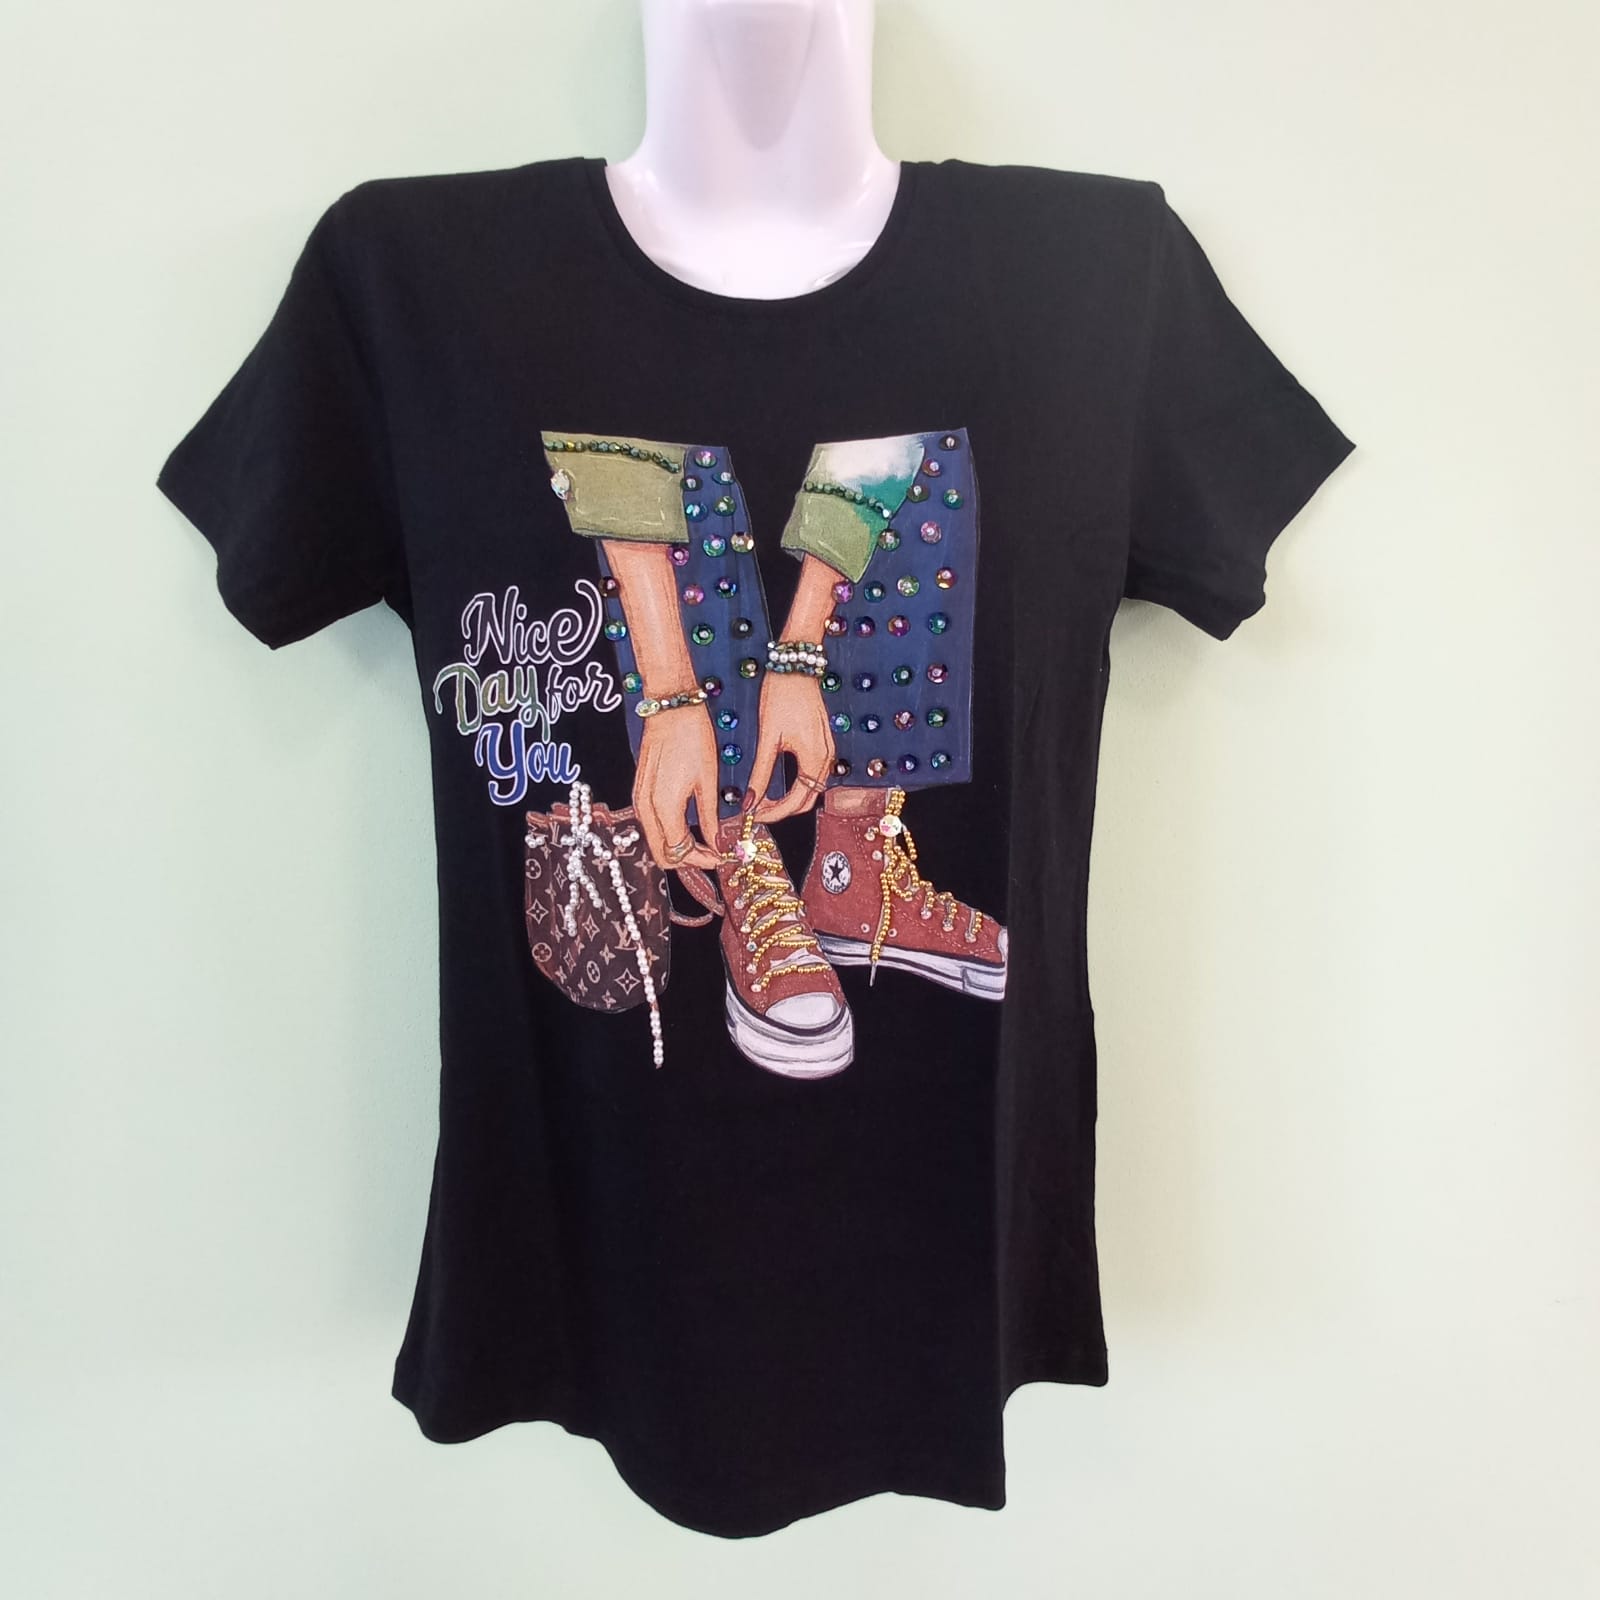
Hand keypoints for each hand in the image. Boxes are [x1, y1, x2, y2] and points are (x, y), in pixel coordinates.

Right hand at [633, 704, 724, 869]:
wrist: (670, 709)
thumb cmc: (693, 738)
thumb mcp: (708, 781)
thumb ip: (709, 818)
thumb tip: (717, 843)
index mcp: (665, 807)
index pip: (681, 852)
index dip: (703, 860)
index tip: (722, 856)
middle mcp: (646, 808)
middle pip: (662, 854)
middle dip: (688, 860)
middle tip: (713, 853)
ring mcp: (639, 799)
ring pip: (655, 841)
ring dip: (678, 848)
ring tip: (705, 842)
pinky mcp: (639, 790)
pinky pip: (651, 824)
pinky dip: (668, 833)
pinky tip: (688, 826)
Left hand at [748, 672, 835, 823]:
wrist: (797, 666)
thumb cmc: (781, 695)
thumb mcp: (768, 738)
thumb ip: (760, 774)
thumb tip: (750, 802)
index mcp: (814, 759)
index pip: (796, 802)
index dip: (774, 814)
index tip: (754, 816)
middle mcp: (826, 758)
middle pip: (807, 799)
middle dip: (782, 810)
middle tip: (757, 810)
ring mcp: (828, 750)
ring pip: (811, 788)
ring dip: (790, 798)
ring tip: (763, 799)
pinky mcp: (824, 742)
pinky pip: (814, 774)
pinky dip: (797, 785)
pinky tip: (778, 783)